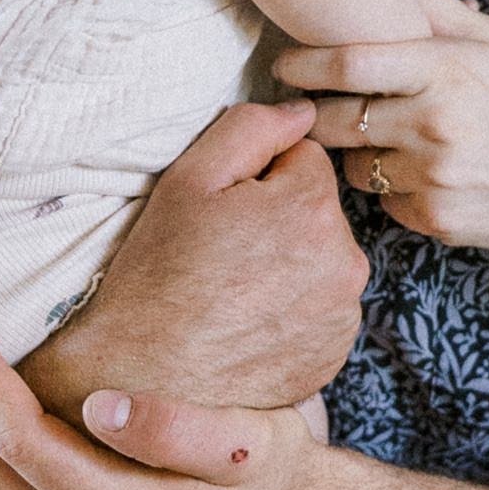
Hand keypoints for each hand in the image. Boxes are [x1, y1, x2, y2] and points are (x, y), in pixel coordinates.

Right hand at [20, 98, 367, 419]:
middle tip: (221, 252)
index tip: (223, 210)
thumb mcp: (189, 179)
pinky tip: (249, 322)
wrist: (143, 380)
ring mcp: (343, 314)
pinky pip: (322, 307)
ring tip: (232, 290)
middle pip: (318, 209)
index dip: (258, 178)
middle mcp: (345, 261)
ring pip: (322, 258)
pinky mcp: (335, 354)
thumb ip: (252, 127)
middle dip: (279, 219)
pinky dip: (294, 308)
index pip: (303, 158)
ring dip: (290, 263)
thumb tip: (303, 110)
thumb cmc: (157, 275)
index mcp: (313, 207)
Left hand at [275, 0, 488, 261]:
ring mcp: (433, 176)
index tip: (284, 65)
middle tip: (314, 106)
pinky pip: (385, 202)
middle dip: (317, 113)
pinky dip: (394, 189)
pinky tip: (426, 176)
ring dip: (360, 154)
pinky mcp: (434, 219)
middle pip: (334, 120)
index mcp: (446, 69)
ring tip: (392, 142)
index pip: (346, 64)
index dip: (302, 64)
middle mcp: (435, 123)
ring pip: (354, 166)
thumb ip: (438, 9)